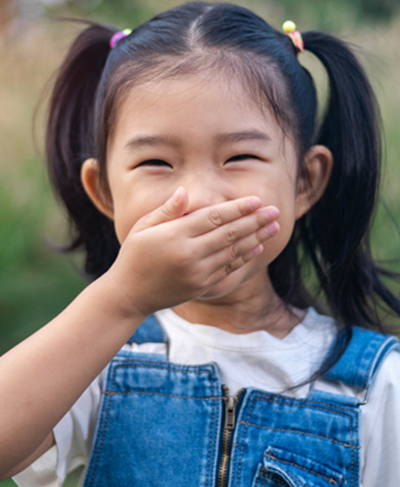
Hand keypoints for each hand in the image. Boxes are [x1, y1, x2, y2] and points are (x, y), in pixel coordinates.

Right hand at [106, 187, 279, 317]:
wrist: (130, 295)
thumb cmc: (134, 255)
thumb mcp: (142, 227)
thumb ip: (167, 211)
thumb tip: (185, 192)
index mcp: (175, 236)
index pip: (212, 218)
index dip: (236, 208)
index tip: (256, 200)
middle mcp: (190, 255)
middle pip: (229, 234)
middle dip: (254, 221)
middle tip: (275, 211)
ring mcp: (198, 273)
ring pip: (233, 251)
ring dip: (256, 237)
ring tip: (274, 227)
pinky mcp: (202, 286)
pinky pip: (229, 268)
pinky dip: (245, 257)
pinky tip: (258, 246)